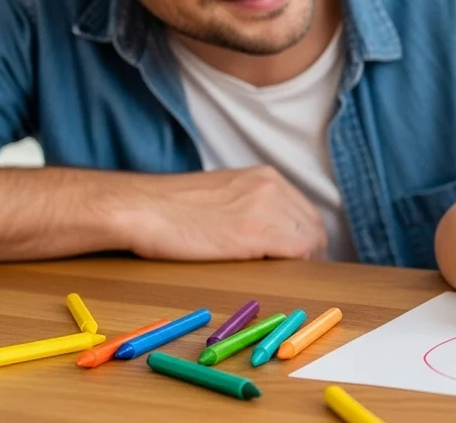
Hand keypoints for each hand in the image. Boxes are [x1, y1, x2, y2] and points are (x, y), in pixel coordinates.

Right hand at [117, 166, 327, 260]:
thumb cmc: (171, 207)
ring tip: (284, 280)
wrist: (141, 208)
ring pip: (310, 240)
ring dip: (302, 263)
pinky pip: (296, 251)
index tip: (299, 258)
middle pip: (314, 225)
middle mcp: (272, 186)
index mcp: (265, 176)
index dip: (307, 238)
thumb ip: (251, 205)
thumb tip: (271, 232)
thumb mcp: (224, 193)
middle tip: (294, 275)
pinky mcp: (254, 232)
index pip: (306, 211)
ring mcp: (265, 207)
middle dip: (310, 252)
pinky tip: (278, 277)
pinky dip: (294, 267)